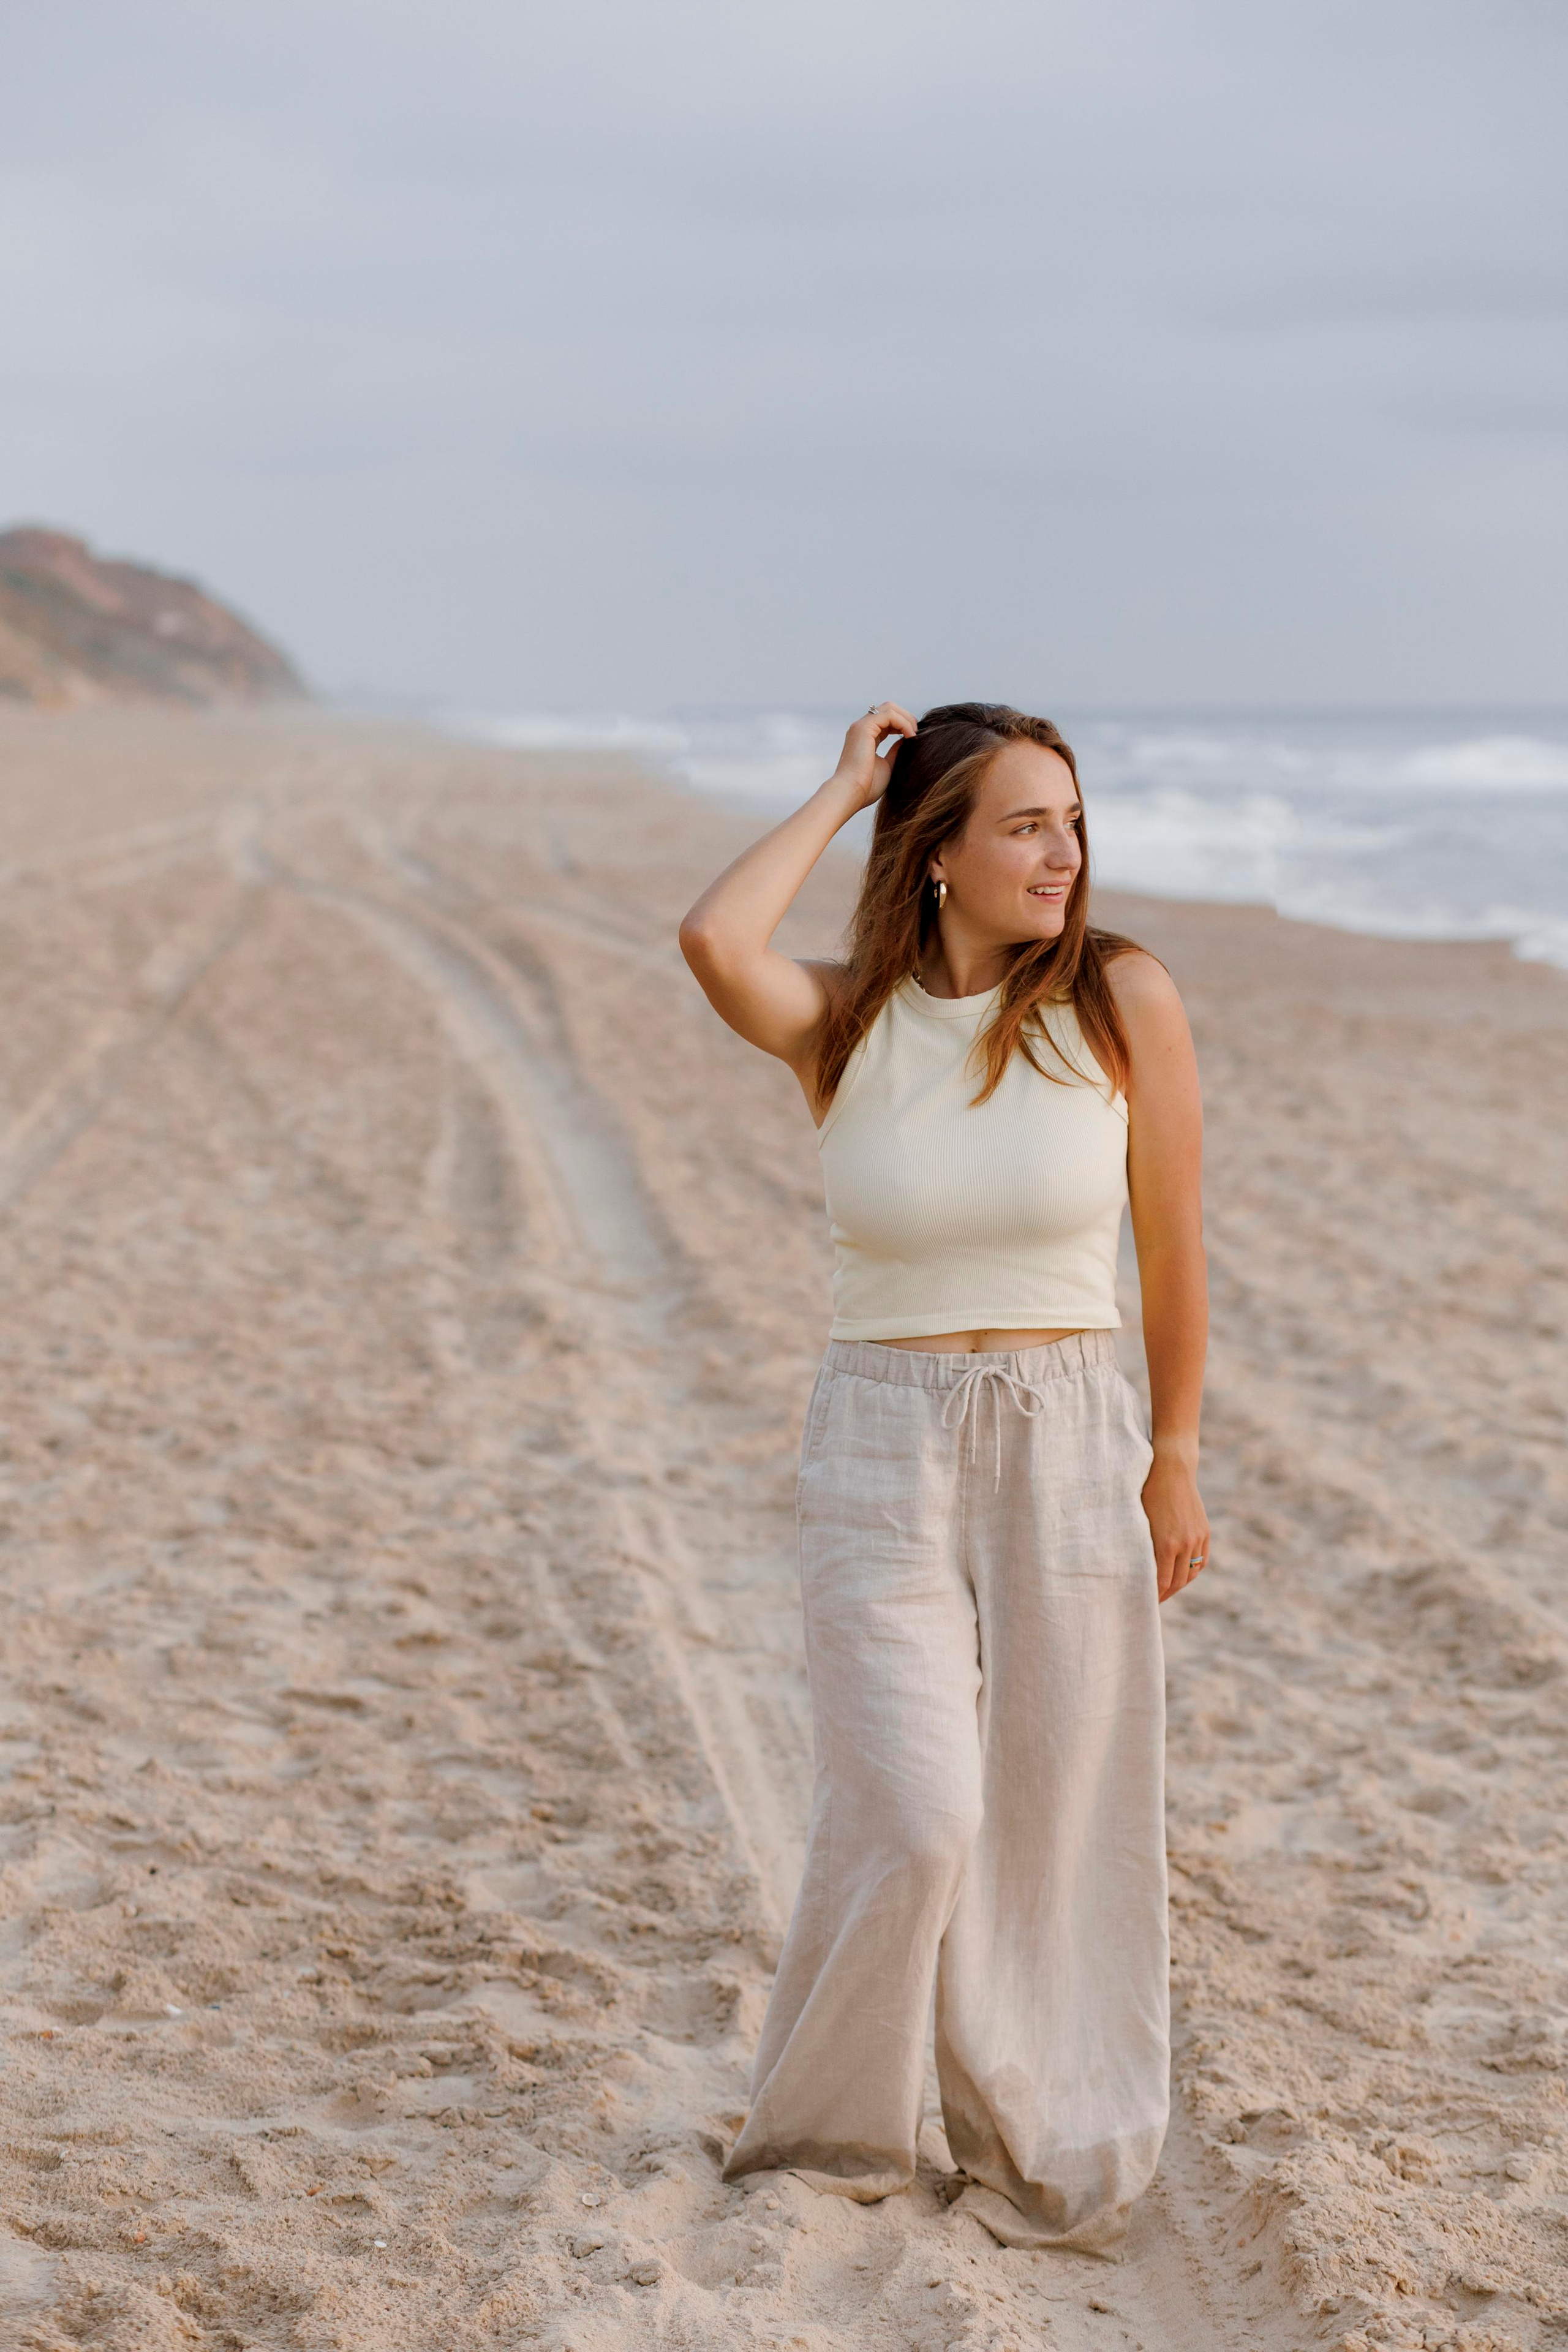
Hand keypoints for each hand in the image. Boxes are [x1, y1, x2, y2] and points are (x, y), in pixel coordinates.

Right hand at [829, 702, 917, 812]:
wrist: (851, 793)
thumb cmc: (867, 786)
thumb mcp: (887, 765)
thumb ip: (895, 751)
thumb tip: (907, 740)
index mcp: (866, 738)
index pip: (887, 721)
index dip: (904, 725)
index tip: (914, 739)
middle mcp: (862, 729)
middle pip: (889, 709)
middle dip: (906, 717)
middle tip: (917, 733)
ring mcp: (861, 726)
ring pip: (889, 708)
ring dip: (907, 718)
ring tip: (914, 735)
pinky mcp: (863, 727)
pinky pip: (889, 715)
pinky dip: (903, 722)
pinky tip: (910, 736)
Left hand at [1141, 1453, 1210, 1601]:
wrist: (1172, 1470)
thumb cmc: (1147, 1492)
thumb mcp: (1141, 1521)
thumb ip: (1143, 1546)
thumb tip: (1139, 1570)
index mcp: (1165, 1543)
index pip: (1161, 1582)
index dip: (1153, 1595)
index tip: (1145, 1602)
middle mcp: (1184, 1544)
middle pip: (1177, 1582)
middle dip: (1165, 1594)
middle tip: (1153, 1601)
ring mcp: (1197, 1538)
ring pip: (1191, 1573)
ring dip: (1179, 1584)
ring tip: (1167, 1589)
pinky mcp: (1204, 1532)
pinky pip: (1201, 1560)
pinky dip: (1192, 1571)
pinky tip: (1183, 1575)